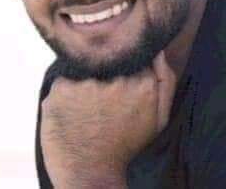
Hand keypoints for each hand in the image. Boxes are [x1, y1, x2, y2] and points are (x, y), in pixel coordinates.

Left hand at [40, 50, 176, 186]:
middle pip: (104, 57)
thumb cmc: (126, 147)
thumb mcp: (158, 118)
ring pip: (82, 67)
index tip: (116, 77)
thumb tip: (158, 49)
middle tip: (99, 99)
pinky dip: (65, 94)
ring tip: (86, 108)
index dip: (120, 62)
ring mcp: (86, 81)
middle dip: (101, 71)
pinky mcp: (61, 88)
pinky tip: (71, 112)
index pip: (127, 52)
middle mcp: (115, 77)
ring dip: (82, 82)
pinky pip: (63, 80)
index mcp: (142, 81)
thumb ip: (164, 80)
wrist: (91, 176)